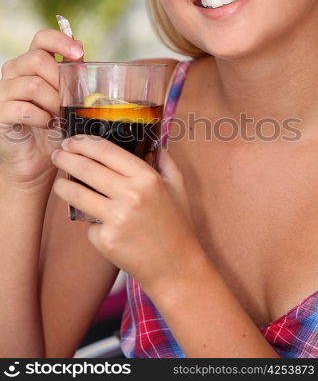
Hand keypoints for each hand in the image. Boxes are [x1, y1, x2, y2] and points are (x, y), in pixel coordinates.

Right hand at [0, 30, 82, 186]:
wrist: (37, 160)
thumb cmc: (54, 128)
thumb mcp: (68, 100)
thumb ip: (72, 80)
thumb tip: (84, 62)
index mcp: (31, 64)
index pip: (42, 39)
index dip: (61, 40)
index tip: (80, 53)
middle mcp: (13, 73)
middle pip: (37, 59)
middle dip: (60, 81)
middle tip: (70, 101)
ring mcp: (3, 92)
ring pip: (32, 84)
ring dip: (53, 102)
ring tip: (61, 117)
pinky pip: (23, 108)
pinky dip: (41, 118)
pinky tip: (48, 125)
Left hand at [51, 135, 197, 293]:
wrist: (177, 268)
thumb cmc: (177, 226)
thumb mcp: (178, 187)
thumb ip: (165, 161)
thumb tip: (153, 141)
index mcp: (148, 178)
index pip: (106, 151)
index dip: (84, 143)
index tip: (72, 140)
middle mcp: (131, 195)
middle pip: (86, 169)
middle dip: (65, 158)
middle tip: (56, 155)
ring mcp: (116, 219)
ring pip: (77, 194)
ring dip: (62, 186)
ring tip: (59, 184)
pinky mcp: (106, 240)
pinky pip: (89, 224)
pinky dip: (91, 222)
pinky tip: (99, 224)